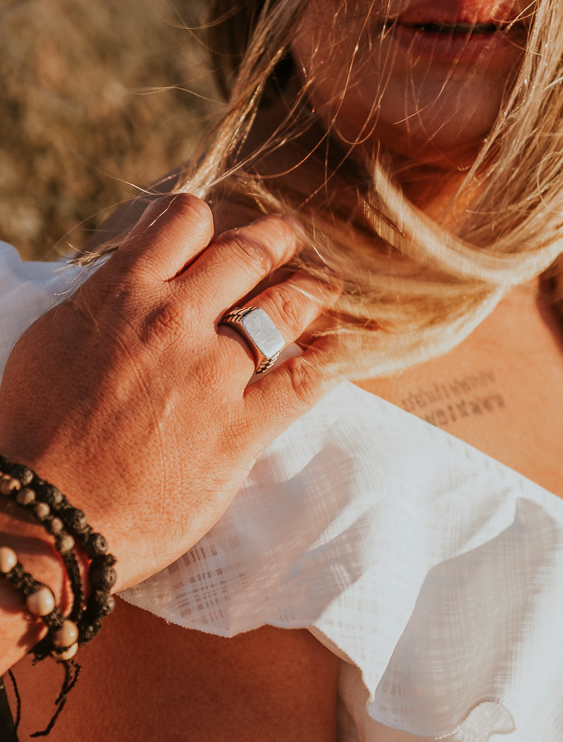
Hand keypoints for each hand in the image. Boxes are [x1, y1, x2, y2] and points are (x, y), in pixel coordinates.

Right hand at [0, 194, 339, 590]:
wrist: (47, 520)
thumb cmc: (32, 437)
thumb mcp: (49, 346)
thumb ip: (99, 306)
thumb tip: (127, 286)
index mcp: (120, 296)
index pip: (184, 221)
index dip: (213, 222)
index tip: (225, 233)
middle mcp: (171, 321)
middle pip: (246, 252)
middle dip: (277, 239)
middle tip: (293, 241)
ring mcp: (211, 374)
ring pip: (286, 304)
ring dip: (314, 286)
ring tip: (329, 284)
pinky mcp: (240, 429)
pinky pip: (306, 379)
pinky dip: (336, 356)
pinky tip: (352, 343)